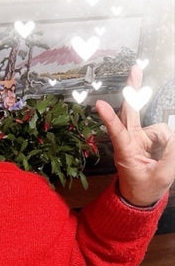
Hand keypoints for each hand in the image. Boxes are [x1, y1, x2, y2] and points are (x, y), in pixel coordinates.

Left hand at [95, 66, 174, 206]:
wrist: (141, 196)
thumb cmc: (145, 187)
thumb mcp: (162, 174)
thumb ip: (170, 153)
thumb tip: (171, 134)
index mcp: (125, 151)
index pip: (117, 130)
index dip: (109, 117)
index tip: (98, 104)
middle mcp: (130, 140)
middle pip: (131, 111)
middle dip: (134, 89)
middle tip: (135, 69)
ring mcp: (139, 138)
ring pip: (158, 129)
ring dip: (164, 141)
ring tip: (160, 160)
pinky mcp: (147, 138)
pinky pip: (163, 133)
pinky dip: (167, 142)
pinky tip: (163, 153)